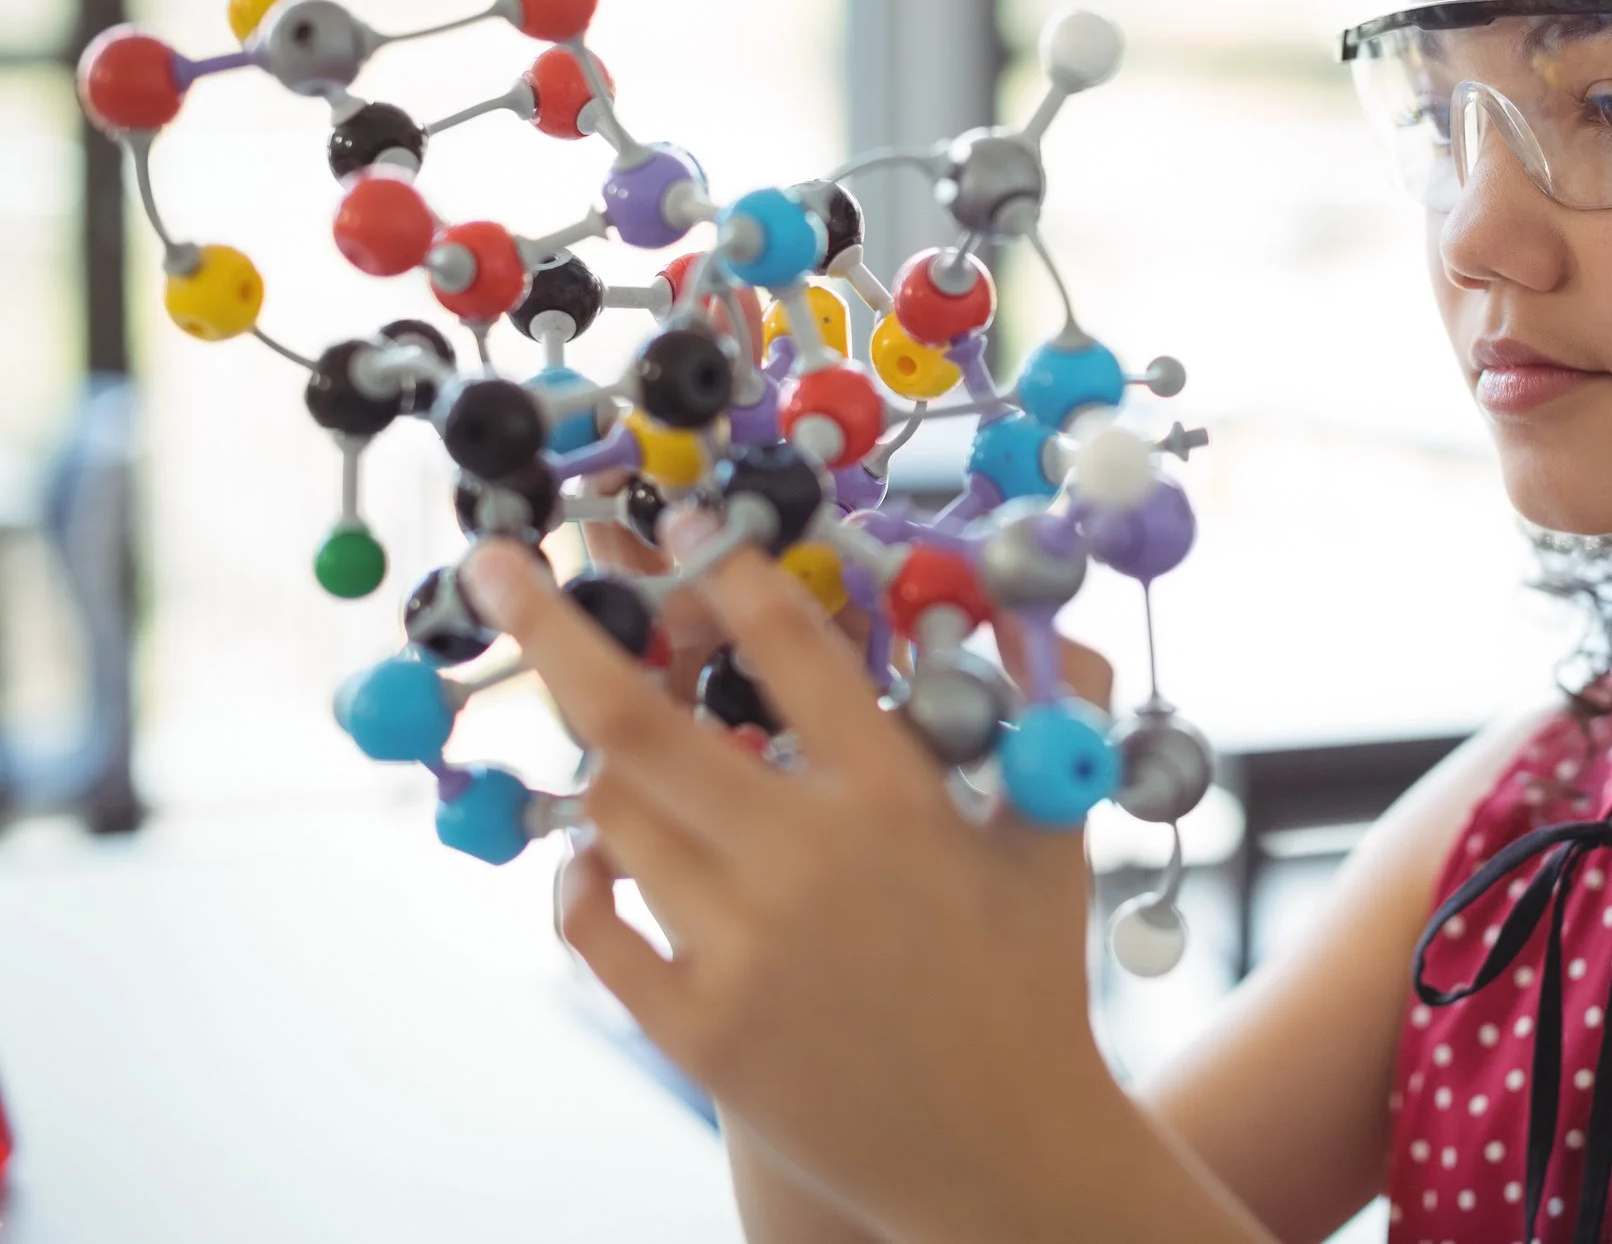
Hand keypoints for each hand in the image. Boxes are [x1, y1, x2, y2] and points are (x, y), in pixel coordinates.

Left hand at [463, 513, 1120, 1241]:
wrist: (1002, 1151)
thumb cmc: (1031, 977)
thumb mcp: (1053, 832)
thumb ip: (1041, 711)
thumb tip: (1027, 606)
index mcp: (898, 801)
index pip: (789, 650)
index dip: (724, 571)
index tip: (680, 519)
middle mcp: (807, 866)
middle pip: (640, 722)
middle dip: (556, 626)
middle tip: (498, 563)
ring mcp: (741, 954)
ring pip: (614, 819)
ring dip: (596, 764)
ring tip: (607, 739)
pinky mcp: (696, 1032)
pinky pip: (596, 928)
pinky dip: (582, 879)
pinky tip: (598, 857)